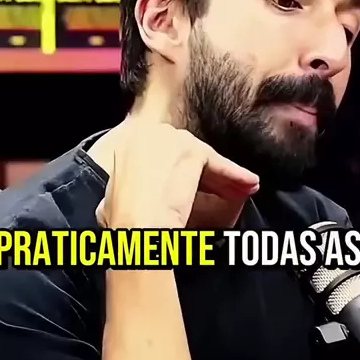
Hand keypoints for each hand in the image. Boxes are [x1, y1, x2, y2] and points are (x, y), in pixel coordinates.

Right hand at [96, 123, 258, 228]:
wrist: (135, 225)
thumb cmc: (121, 222)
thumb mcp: (112, 200)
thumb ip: (126, 190)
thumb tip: (120, 204)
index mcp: (124, 143)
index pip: (160, 154)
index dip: (176, 172)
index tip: (187, 188)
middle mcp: (146, 133)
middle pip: (184, 153)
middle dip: (203, 173)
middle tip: (219, 193)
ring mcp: (170, 139)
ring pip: (203, 160)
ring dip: (224, 178)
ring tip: (241, 191)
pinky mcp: (192, 151)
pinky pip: (219, 165)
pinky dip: (235, 176)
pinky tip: (248, 185)